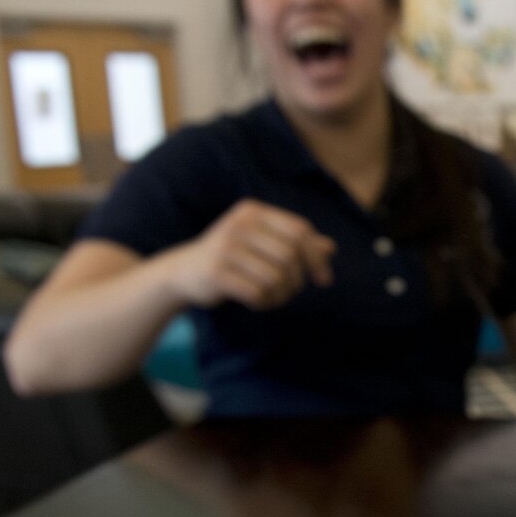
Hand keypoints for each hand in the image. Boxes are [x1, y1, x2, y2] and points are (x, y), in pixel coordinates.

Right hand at [165, 199, 335, 309]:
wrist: (184, 271)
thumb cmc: (233, 257)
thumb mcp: (262, 244)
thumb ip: (295, 243)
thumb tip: (330, 248)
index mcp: (253, 212)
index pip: (299, 231)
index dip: (317, 257)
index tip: (324, 280)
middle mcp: (239, 225)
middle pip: (290, 255)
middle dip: (299, 280)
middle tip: (292, 291)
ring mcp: (225, 248)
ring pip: (276, 278)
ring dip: (282, 295)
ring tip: (273, 297)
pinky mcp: (215, 272)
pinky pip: (257, 294)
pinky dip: (265, 303)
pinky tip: (258, 303)